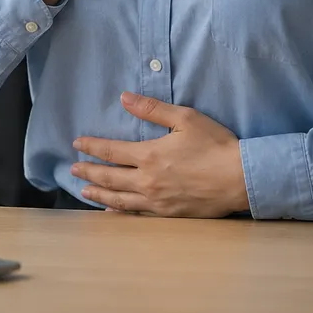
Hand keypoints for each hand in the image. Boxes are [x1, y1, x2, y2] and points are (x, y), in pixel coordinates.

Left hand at [70, 92, 248, 217]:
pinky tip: (112, 211)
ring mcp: (156, 201)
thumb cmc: (215, 144)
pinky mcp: (168, 214)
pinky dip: (120, 212)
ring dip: (99, 194)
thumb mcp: (185, 118)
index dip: (92, 147)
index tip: (77, 144)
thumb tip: (124, 98)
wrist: (239, 178)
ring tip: (84, 192)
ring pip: (119, 199)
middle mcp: (147, 180)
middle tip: (73, 169)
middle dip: (89, 172)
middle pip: (109, 178)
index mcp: (149, 155)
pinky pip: (137, 214)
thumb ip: (152, 109)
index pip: (111, 151)